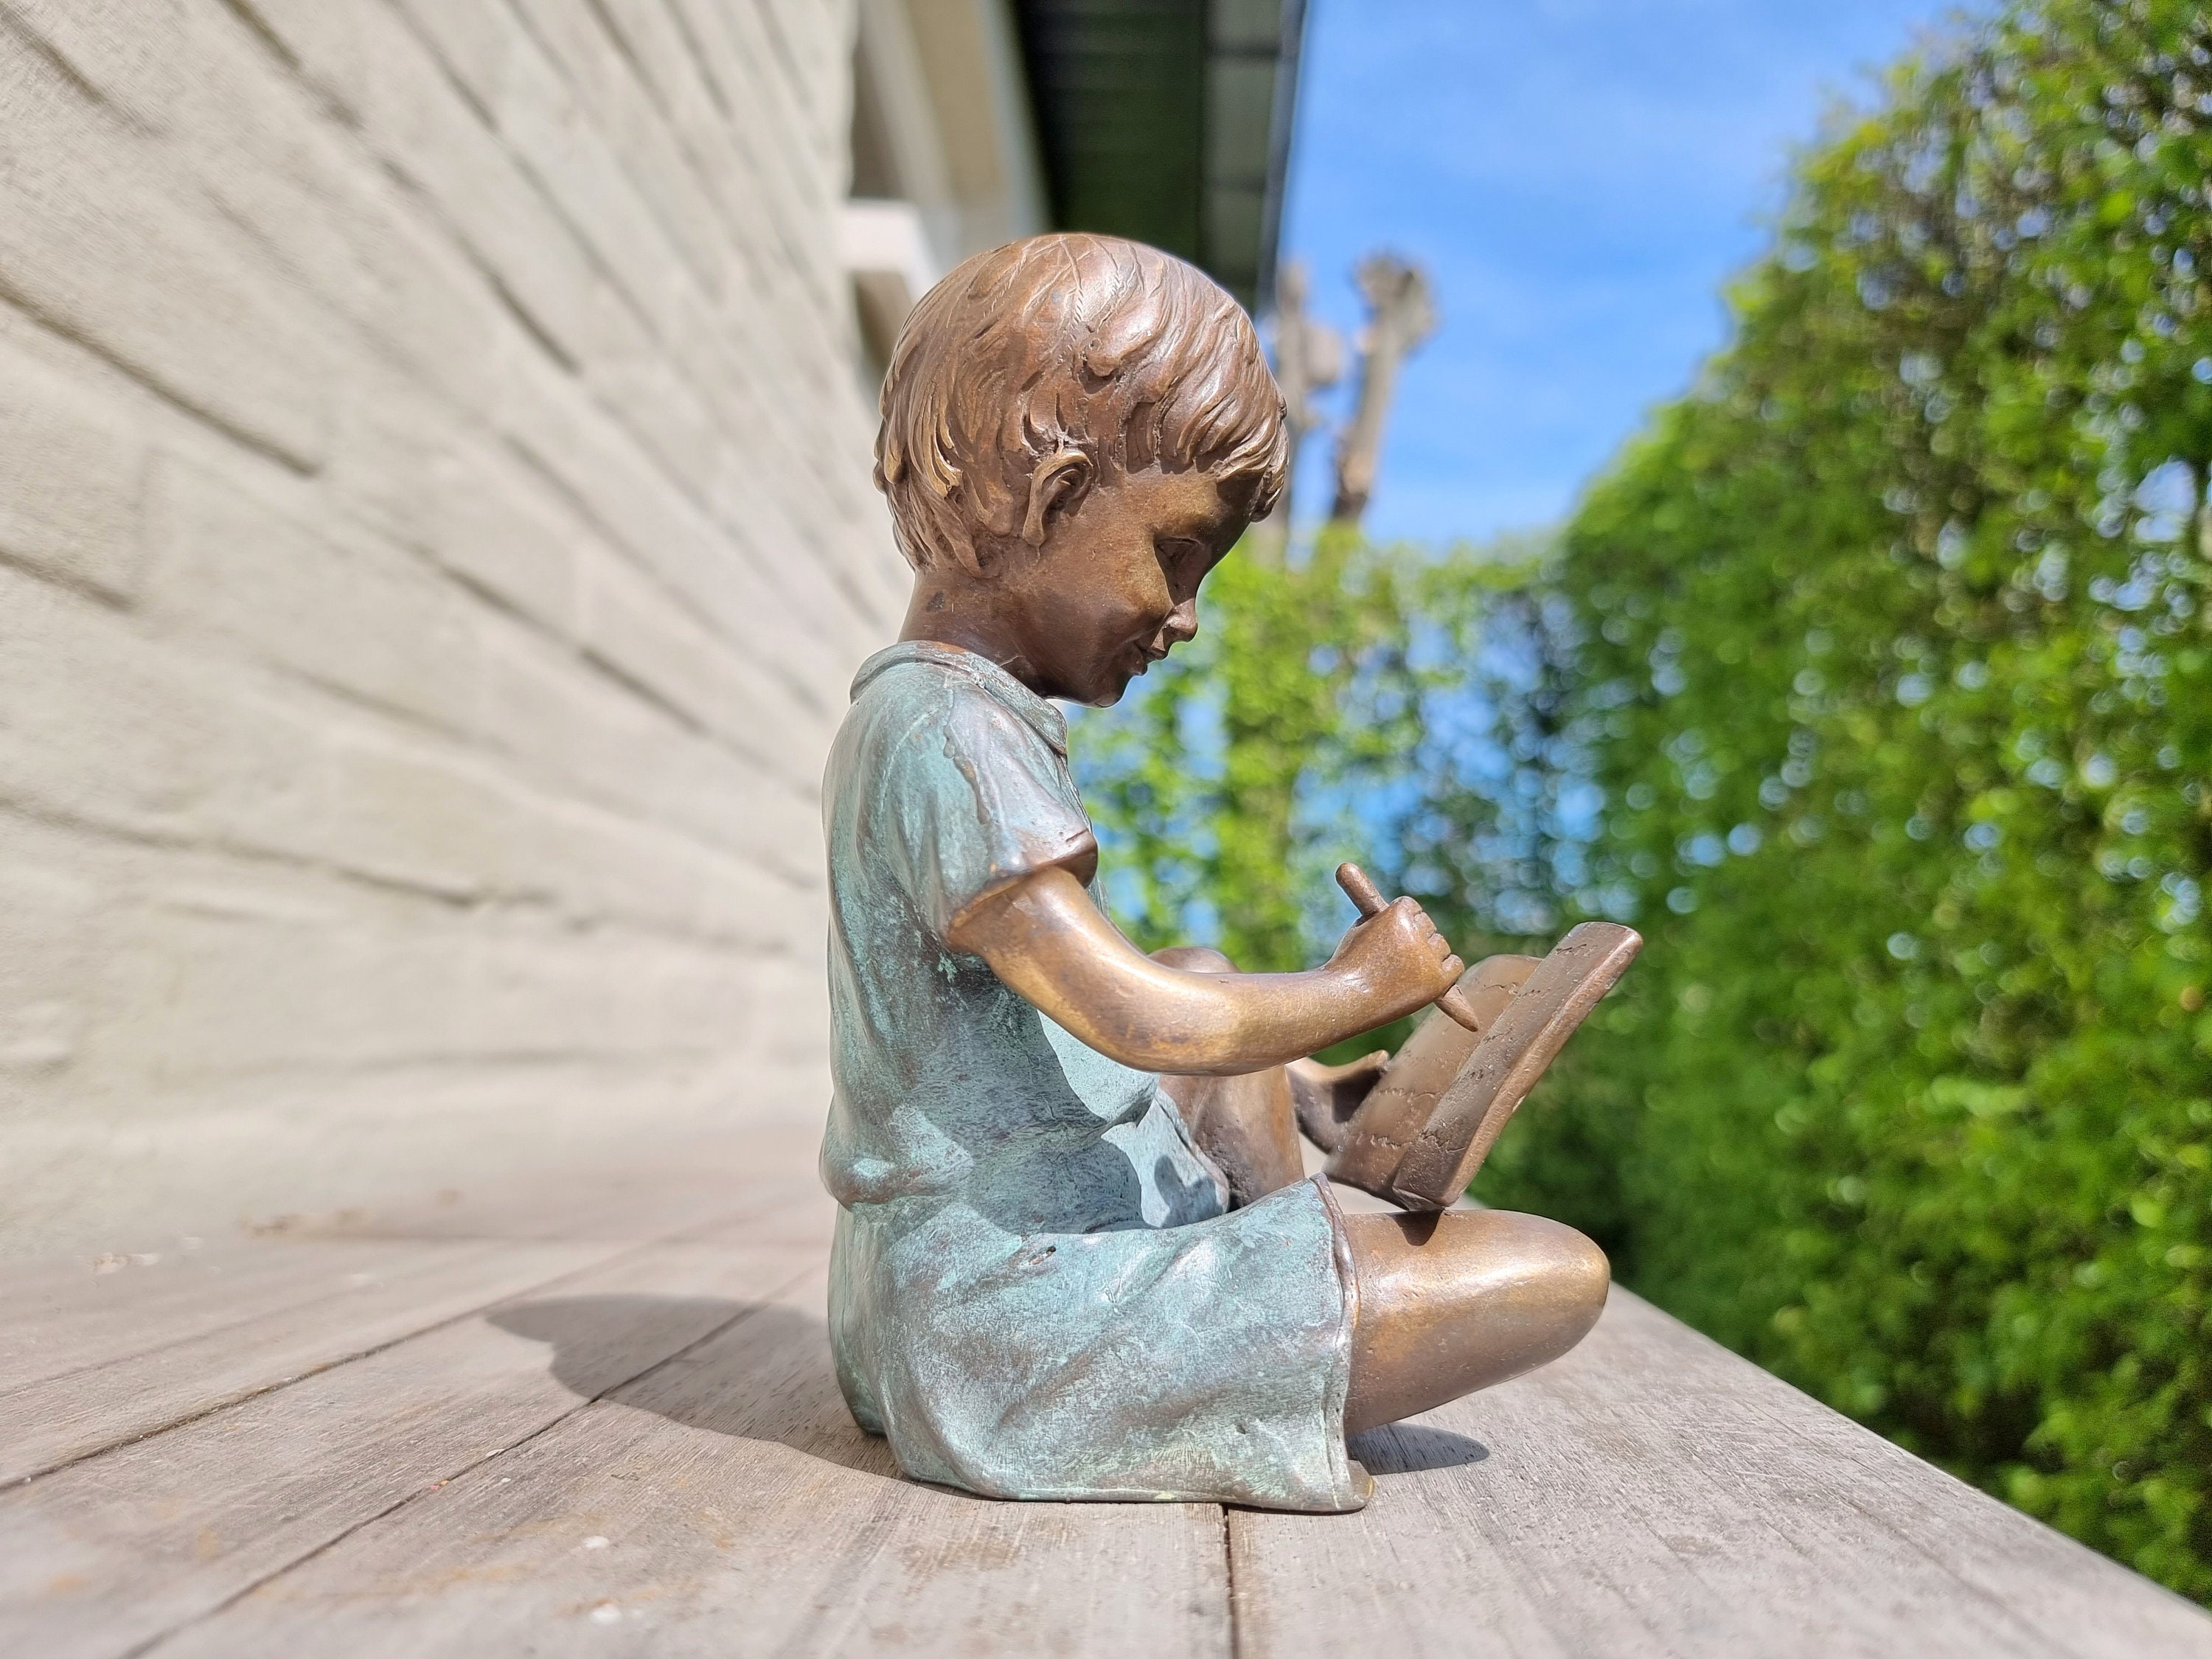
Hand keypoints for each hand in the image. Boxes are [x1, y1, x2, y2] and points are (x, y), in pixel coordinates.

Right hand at [1327, 896, 1463, 1021]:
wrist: (1346, 999)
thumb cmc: (1349, 965)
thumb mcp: (1361, 929)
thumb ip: (1385, 919)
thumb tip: (1408, 916)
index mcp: (1397, 913)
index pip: (1412, 907)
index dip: (1402, 922)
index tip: (1390, 938)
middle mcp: (1416, 931)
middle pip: (1428, 926)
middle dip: (1415, 938)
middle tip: (1395, 959)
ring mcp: (1428, 956)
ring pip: (1442, 946)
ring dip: (1430, 955)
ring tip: (1404, 972)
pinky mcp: (1438, 980)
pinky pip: (1455, 965)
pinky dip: (1447, 970)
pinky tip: (1430, 977)